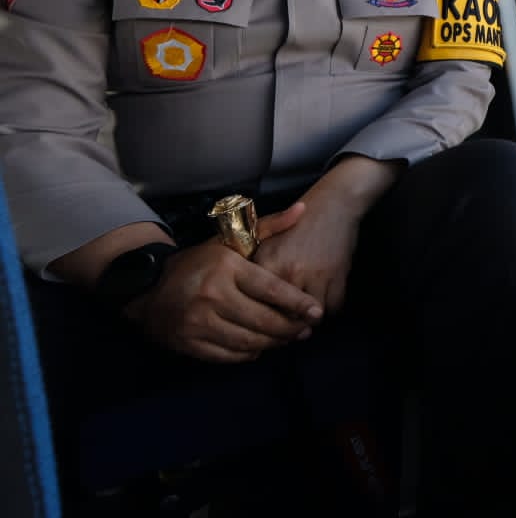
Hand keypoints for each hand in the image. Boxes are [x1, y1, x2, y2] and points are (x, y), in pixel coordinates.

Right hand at [127, 203, 322, 362]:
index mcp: (227, 267)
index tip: (316, 311)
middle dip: (290, 328)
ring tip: (288, 339)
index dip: (298, 303)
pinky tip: (260, 348)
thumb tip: (303, 209)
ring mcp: (199, 321)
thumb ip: (269, 227)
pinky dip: (249, 354)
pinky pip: (228, 355)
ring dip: (273, 343)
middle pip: (263, 320)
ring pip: (249, 341)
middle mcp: (213, 294)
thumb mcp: (230, 240)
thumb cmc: (199, 263)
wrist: (148, 287)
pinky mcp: (189, 343)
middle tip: (306, 330)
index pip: (272, 289)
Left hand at [252, 189, 361, 315]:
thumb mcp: (268, 242)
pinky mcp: (337, 276)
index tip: (268, 323)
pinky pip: (333, 307)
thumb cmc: (298, 224)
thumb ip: (254, 269)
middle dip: (289, 324)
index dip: (265, 319)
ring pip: (311, 315)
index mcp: (266, 264)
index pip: (260, 307)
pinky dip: (331, 307)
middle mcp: (288, 271)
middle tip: (291, 326)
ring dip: (312, 317)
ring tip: (308, 314)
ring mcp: (314, 274)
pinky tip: (326, 299)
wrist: (334, 205)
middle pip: (286, 316)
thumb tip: (244, 302)